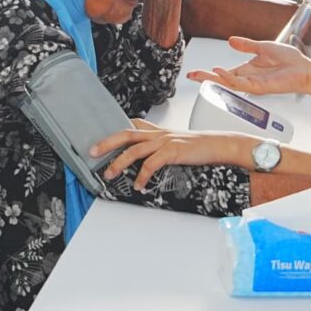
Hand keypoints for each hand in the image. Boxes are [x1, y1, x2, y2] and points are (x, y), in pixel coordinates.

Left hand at [91, 120, 246, 189]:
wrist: (219, 145)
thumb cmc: (197, 147)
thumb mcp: (175, 142)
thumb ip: (158, 146)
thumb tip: (143, 157)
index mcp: (157, 131)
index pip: (131, 125)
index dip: (113, 129)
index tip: (98, 137)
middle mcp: (158, 133)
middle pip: (126, 134)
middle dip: (106, 143)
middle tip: (91, 152)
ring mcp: (165, 141)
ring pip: (134, 149)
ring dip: (119, 162)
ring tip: (109, 174)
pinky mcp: (173, 151)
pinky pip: (151, 164)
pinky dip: (142, 176)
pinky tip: (138, 185)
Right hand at [188, 34, 310, 96]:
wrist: (305, 69)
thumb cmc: (289, 60)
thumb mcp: (263, 47)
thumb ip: (246, 45)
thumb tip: (231, 41)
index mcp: (247, 70)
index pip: (224, 73)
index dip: (210, 73)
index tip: (195, 72)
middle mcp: (248, 78)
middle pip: (222, 81)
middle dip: (206, 79)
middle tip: (191, 76)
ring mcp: (253, 84)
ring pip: (229, 84)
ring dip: (216, 79)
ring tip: (204, 74)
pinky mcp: (260, 87)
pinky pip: (241, 84)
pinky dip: (230, 79)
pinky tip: (222, 73)